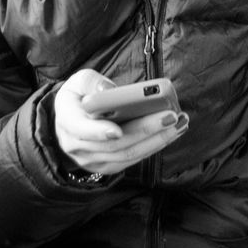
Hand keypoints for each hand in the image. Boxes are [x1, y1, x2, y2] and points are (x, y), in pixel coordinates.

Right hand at [54, 68, 187, 176]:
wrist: (72, 119)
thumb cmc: (79, 96)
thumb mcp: (79, 81)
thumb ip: (92, 82)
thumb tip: (110, 91)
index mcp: (68, 121)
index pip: (82, 130)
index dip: (99, 132)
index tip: (118, 130)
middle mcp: (78, 146)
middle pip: (115, 144)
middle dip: (145, 130)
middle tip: (171, 116)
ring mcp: (93, 160)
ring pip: (127, 154)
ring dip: (157, 140)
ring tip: (179, 123)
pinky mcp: (108, 166)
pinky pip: (132, 159)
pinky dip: (154, 146)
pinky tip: (172, 133)